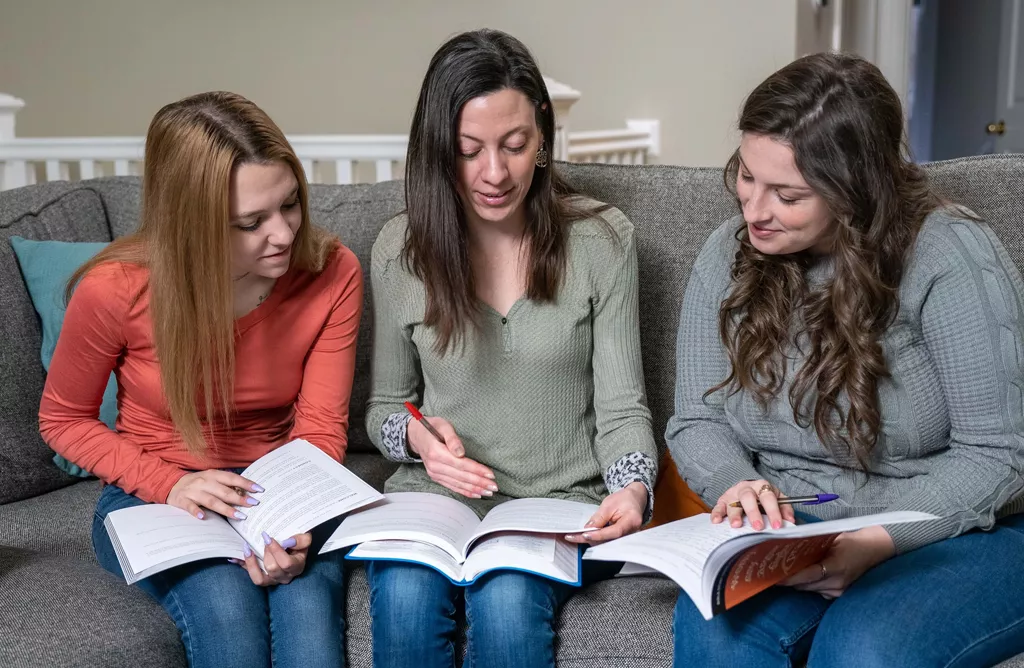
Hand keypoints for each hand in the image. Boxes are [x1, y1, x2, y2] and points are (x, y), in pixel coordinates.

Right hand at [167, 469, 262, 519]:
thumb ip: (226, 485)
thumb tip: (246, 493)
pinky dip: (196, 511)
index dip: (246, 484)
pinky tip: (203, 517)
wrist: (172, 484)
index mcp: (213, 475)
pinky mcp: (182, 500)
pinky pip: (190, 506)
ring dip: (226, 508)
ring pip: (211, 500)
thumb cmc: (198, 483)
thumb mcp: (212, 479)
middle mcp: (204, 482)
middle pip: (224, 491)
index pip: (232, 479)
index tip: (259, 490)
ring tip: (239, 516)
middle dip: (240, 498)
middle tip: (253, 504)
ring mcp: (193, 491)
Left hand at [231, 532, 311, 585]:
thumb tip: (287, 541)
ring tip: (246, 548)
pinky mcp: (263, 579)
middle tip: (263, 538)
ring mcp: (273, 580)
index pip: (286, 563)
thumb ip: (302, 539)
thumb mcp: (306, 538)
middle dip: (266, 552)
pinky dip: (243, 567)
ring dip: (251, 563)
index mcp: (297, 566)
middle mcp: (285, 576)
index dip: (275, 551)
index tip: (268, 537)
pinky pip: (251, 577)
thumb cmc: (299, 542)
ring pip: (259, 579)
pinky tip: (234, 558)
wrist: (294, 548)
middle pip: (272, 568)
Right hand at [408, 416, 496, 498]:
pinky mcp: (436, 477)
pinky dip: (464, 491)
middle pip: (461, 476)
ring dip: (474, 489)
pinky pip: (452, 486)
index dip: (476, 470)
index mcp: (436, 452)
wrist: (416, 436)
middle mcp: (434, 466)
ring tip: (489, 492)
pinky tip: (476, 494)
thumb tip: (461, 452)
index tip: (490, 474)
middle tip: (494, 487)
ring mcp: (434, 473)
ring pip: (458, 484)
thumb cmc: (432, 427)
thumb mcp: (443, 425)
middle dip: (479, 482)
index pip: (461, 464)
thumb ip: (452, 438)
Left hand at [567, 482, 646, 544]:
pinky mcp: (620, 539)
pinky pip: (606, 541)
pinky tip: (582, 536)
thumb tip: (588, 529)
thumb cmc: (624, 499)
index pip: (614, 532)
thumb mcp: (609, 504)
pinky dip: (595, 539)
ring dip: (590, 540)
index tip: (585, 535)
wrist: (635, 499)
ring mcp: (626, 538)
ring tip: (573, 536)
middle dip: (590, 539)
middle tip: (572, 537)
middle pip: (609, 541)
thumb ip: (599, 517)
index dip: (599, 535)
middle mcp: (631, 533)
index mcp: (632, 521)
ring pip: (606, 543)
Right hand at [710, 479, 794, 529]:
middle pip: (748, 498)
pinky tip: (716, 522)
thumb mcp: (776, 497)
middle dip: (753, 512)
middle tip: (758, 527)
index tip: (777, 525)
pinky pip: (717, 506)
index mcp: (761, 486)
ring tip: (736, 525)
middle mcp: (746, 488)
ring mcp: (732, 494)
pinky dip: (716, 514)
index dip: (773, 511)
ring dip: (734, 515)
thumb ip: (784, 507)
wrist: (745, 486)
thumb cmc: (762, 496)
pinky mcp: (722, 500)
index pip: (768, 497)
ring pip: (732, 503)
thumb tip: (791, 520)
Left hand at [779, 525, 895, 598]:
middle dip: (789, 579)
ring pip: (809, 589)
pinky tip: (803, 575)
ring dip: (798, 582)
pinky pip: (817, 591)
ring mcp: (839, 591)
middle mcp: (837, 583)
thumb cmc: (850, 541)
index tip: (774, 576)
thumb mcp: (830, 538)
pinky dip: (809, 584)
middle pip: (805, 585)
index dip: (789, 577)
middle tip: (772, 571)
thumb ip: (811, 542)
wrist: (872, 550)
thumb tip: (787, 540)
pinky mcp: (839, 594)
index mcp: (836, 567)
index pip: (808, 575)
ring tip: (783, 572)